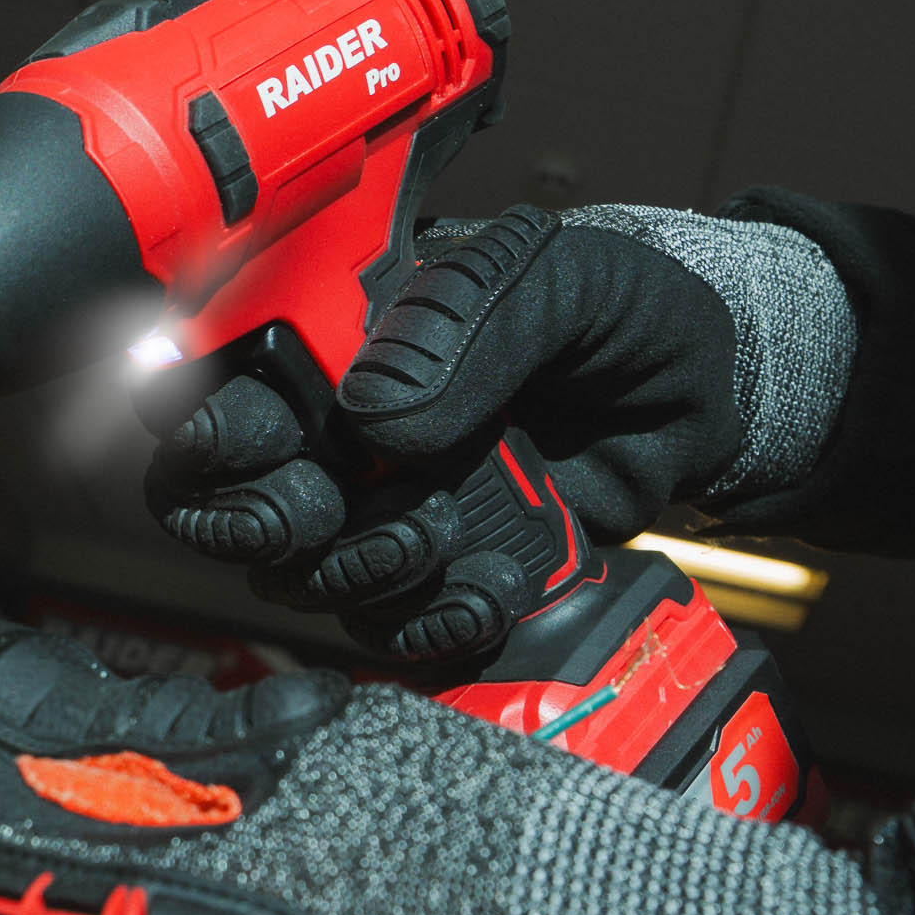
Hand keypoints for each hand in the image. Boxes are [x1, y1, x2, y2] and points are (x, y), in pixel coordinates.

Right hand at [144, 204, 851, 660]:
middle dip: (268, 519)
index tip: (257, 447)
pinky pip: (391, 632)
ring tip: (444, 534)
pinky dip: (429, 628)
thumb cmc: (622, 311)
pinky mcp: (439, 576)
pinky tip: (486, 595)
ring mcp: (383, 510)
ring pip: (300, 579)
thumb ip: (469, 327)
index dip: (208, 428)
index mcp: (339, 339)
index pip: (216, 386)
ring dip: (359, 574)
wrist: (706, 395)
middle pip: (224, 503)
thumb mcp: (560, 282)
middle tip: (337, 507)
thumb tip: (378, 414)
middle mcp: (340, 431)